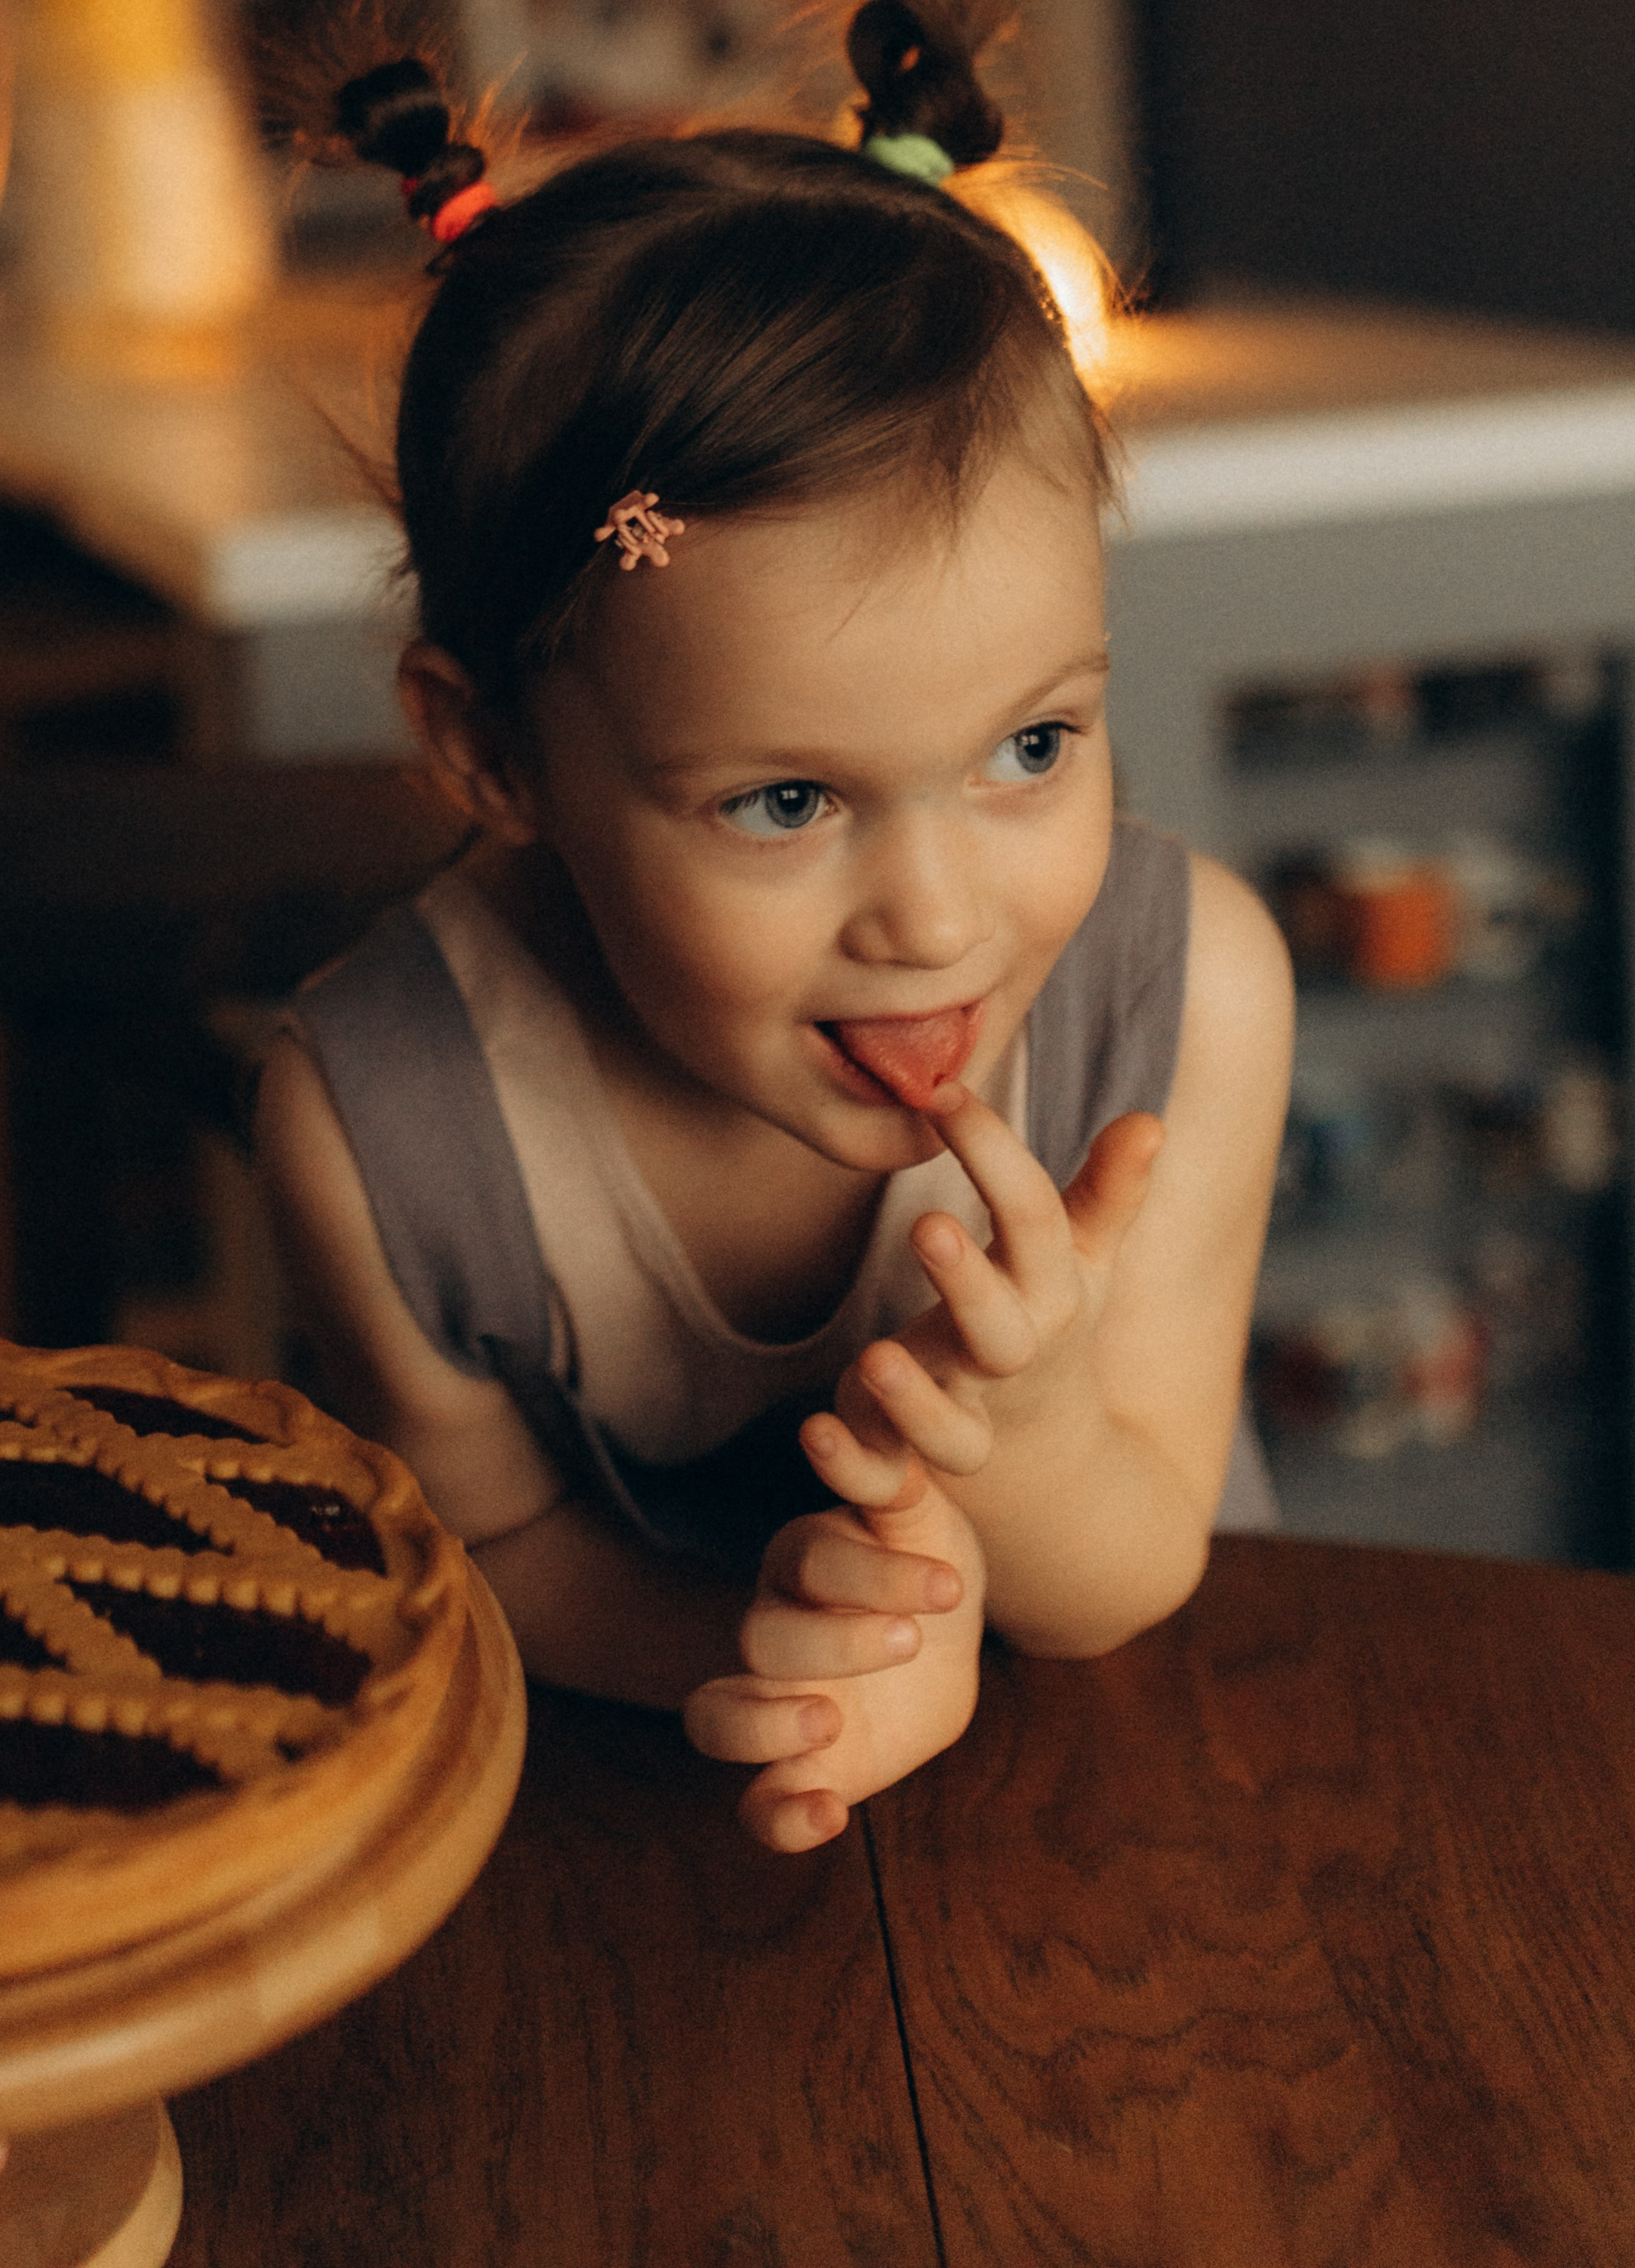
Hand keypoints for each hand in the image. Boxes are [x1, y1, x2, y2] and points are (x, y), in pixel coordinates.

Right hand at [683, 1425, 985, 1852]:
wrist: (943, 1643)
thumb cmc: (924, 1564)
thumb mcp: (926, 1522)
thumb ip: (890, 1482)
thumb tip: (840, 1423)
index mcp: (806, 1562)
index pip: (812, 1562)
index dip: (872, 1576)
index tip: (951, 1588)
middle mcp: (773, 1628)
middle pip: (763, 1637)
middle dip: (835, 1642)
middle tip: (908, 1645)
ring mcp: (772, 1703)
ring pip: (716, 1716)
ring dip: (765, 1726)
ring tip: (829, 1724)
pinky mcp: (790, 1771)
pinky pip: (753, 1805)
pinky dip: (780, 1817)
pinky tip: (830, 1816)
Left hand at [833, 1093, 1164, 1488]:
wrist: (1045, 1455)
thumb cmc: (1048, 1320)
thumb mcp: (1082, 1259)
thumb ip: (1107, 1193)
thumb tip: (1149, 1121)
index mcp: (1052, 1296)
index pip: (1033, 1220)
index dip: (993, 1154)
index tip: (942, 1091)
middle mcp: (1010, 1360)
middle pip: (1001, 1333)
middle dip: (969, 1284)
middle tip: (927, 1225)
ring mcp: (962, 1419)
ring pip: (950, 1433)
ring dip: (913, 1400)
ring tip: (875, 1357)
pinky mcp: (908, 1463)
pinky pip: (883, 1479)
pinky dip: (851, 1465)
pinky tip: (815, 1432)